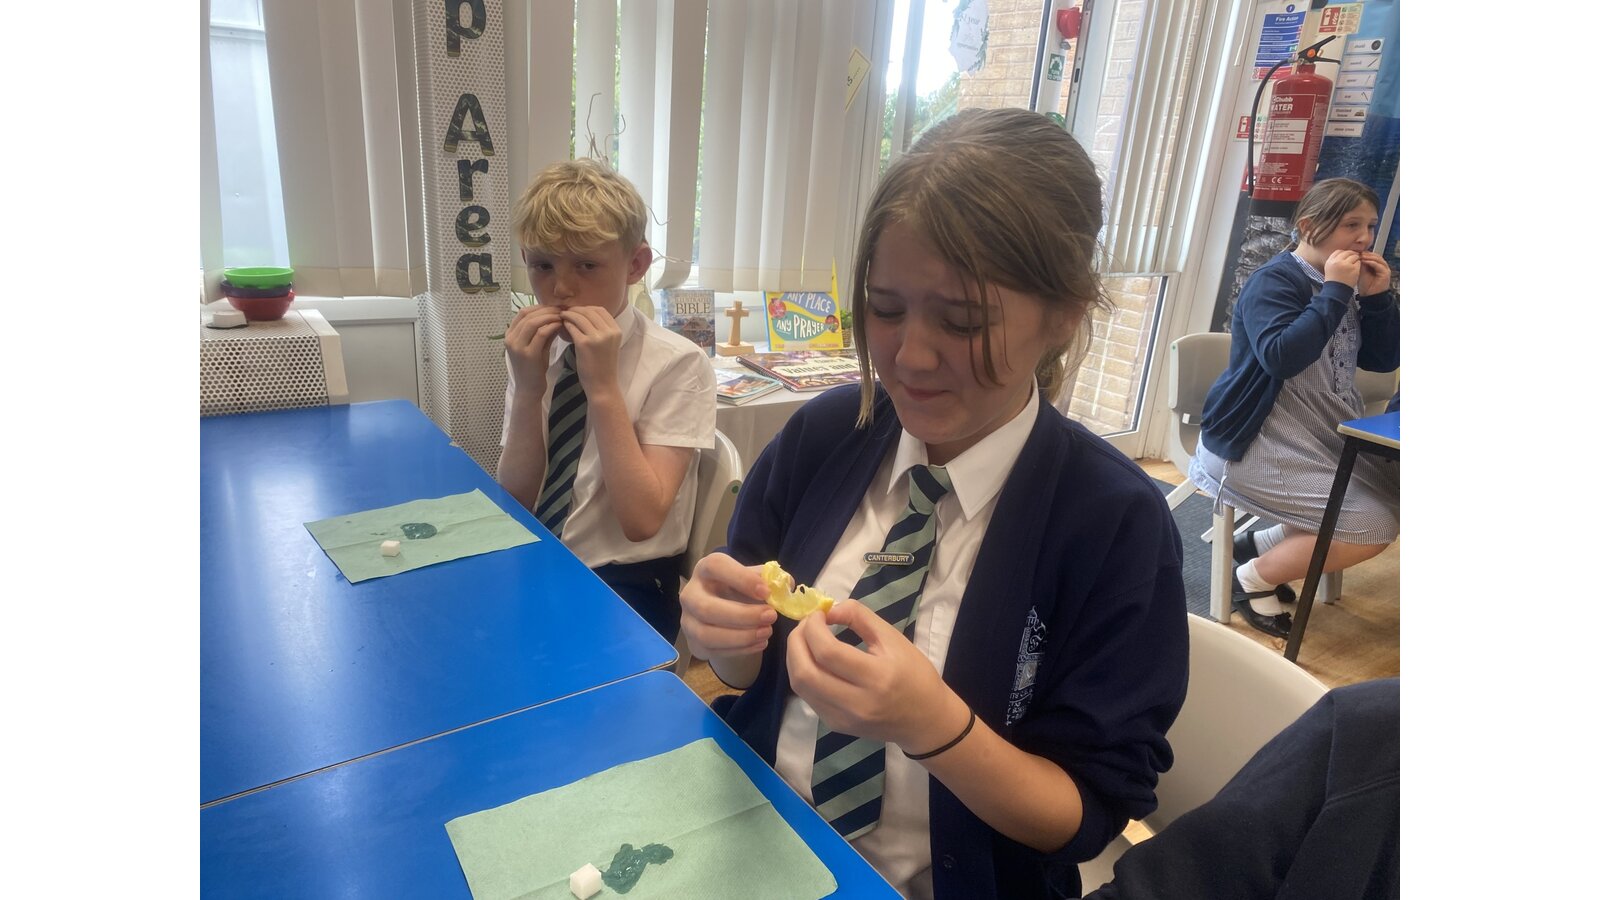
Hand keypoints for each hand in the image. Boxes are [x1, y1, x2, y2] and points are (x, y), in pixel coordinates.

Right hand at [503, 305, 563, 393]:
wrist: (530, 389)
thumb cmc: (534, 368)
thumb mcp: (537, 346)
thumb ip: (543, 331)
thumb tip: (556, 315)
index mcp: (510, 335)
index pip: (523, 312)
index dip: (540, 306)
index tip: (554, 306)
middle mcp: (510, 339)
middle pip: (528, 314)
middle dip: (546, 309)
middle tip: (562, 309)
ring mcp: (517, 346)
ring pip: (533, 322)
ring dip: (550, 316)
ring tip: (562, 315)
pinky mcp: (527, 354)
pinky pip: (540, 333)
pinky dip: (551, 326)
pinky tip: (560, 325)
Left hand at [562, 306, 622, 395]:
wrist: (602, 386)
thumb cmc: (603, 367)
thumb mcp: (609, 345)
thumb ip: (602, 330)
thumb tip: (586, 316)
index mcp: (616, 331)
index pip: (600, 310)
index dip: (587, 308)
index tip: (578, 311)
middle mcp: (609, 332)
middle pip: (589, 311)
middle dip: (576, 310)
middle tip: (566, 312)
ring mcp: (597, 337)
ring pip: (579, 317)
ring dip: (569, 315)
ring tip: (561, 317)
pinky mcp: (584, 344)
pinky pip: (572, 327)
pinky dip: (566, 325)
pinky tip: (561, 327)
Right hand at [680, 553, 777, 660]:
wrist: (723, 613)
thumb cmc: (739, 590)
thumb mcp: (752, 579)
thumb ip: (769, 579)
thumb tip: (786, 583)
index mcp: (706, 569)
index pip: (716, 567)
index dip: (741, 579)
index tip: (766, 592)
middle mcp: (691, 593)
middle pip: (707, 608)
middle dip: (743, 615)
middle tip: (771, 616)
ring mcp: (688, 620)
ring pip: (707, 634)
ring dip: (741, 636)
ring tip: (767, 632)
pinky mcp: (694, 642)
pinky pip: (714, 650)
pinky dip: (740, 649)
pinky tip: (760, 643)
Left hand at [786, 599, 966, 751]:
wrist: (925, 720)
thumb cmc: (914, 674)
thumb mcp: (894, 638)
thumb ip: (860, 617)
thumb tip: (829, 610)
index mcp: (877, 677)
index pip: (828, 652)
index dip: (813, 628)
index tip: (818, 613)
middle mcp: (856, 703)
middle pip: (805, 672)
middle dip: (796, 641)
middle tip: (806, 624)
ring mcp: (843, 718)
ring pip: (800, 686)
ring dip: (795, 657)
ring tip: (806, 639)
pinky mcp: (835, 725)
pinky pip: (807, 697)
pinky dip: (803, 673)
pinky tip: (814, 660)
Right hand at [1324, 250, 1361, 288]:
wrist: (1336, 291)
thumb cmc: (1334, 281)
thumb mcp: (1330, 269)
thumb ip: (1335, 261)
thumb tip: (1343, 254)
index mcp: (1330, 261)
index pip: (1338, 251)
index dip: (1343, 253)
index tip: (1346, 256)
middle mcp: (1337, 261)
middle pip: (1347, 252)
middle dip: (1351, 255)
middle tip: (1353, 259)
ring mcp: (1346, 264)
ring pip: (1354, 256)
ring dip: (1356, 259)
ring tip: (1354, 265)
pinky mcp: (1353, 268)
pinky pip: (1358, 262)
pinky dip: (1358, 265)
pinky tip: (1355, 270)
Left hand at [1356, 252, 1391, 295]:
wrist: (1369, 296)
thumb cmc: (1365, 286)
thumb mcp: (1362, 272)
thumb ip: (1361, 264)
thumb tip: (1357, 256)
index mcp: (1377, 266)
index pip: (1373, 256)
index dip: (1365, 254)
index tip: (1357, 252)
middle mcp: (1382, 267)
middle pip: (1376, 256)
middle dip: (1367, 254)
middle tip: (1359, 253)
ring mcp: (1385, 270)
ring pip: (1379, 259)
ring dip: (1369, 257)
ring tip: (1361, 256)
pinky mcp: (1386, 274)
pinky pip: (1379, 265)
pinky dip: (1372, 262)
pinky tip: (1365, 261)